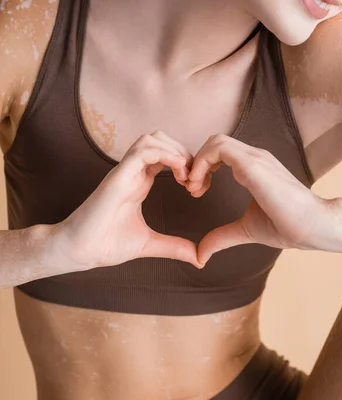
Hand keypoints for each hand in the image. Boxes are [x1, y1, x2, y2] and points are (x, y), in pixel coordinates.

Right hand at [53, 131, 201, 270]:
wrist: (80, 250)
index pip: (165, 155)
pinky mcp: (118, 176)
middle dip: (184, 152)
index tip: (196, 187)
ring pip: (152, 138)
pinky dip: (166, 154)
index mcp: (140, 183)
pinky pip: (143, 151)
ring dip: (175, 150)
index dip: (185, 164)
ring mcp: (124, 172)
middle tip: (194, 178)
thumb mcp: (150, 244)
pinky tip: (179, 170)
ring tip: (187, 174)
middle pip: (161, 139)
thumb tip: (199, 258)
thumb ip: (174, 247)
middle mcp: (132, 173)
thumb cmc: (106, 244)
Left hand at [184, 134, 324, 264]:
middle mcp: (254, 157)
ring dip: (197, 162)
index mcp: (253, 167)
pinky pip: (219, 149)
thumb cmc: (288, 226)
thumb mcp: (245, 230)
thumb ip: (222, 237)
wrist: (314, 227)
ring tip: (194, 188)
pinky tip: (200, 186)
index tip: (196, 192)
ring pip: (215, 141)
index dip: (202, 168)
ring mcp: (255, 158)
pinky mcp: (254, 165)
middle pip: (214, 142)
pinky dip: (202, 163)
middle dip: (196, 163)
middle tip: (191, 189)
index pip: (220, 152)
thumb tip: (200, 254)